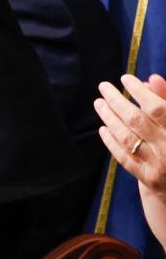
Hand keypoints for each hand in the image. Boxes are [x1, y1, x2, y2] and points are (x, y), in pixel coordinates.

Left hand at [95, 73, 165, 246]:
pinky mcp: (149, 180)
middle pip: (137, 121)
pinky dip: (111, 142)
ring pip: (127, 138)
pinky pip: (124, 159)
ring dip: (109, 118)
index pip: (158, 109)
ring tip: (99, 103)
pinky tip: (103, 128)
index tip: (126, 78)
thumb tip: (150, 79)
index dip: (140, 91)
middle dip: (116, 101)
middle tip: (103, 87)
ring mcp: (159, 166)